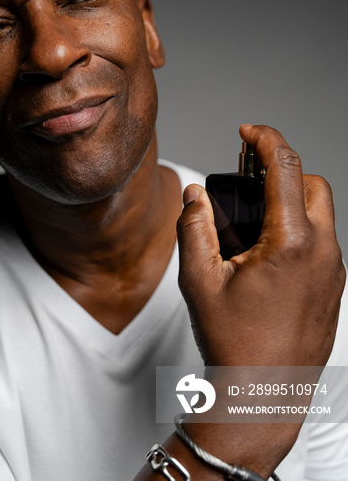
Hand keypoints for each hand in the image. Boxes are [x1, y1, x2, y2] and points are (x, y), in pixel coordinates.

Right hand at [177, 124, 344, 367]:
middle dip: (282, 168)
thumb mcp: (199, 280)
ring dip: (292, 198)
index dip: (264, 138)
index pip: (285, 166)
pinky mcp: (334, 287)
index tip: (247, 131)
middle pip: (312, 183)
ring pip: (322, 212)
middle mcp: (323, 252)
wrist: (264, 397)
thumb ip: (194, 226)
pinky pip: (323, 239)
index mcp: (292, 243)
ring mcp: (333, 271)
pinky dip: (299, 226)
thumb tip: (195, 194)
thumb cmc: (234, 344)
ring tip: (254, 213)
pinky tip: (267, 248)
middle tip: (248, 174)